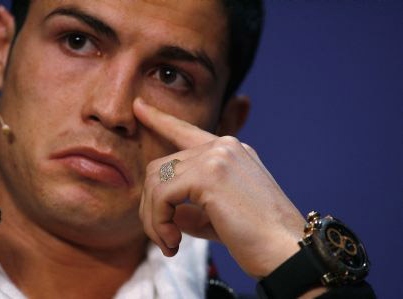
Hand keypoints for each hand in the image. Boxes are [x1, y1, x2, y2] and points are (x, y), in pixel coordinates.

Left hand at [133, 98, 305, 277]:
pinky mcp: (210, 174)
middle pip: (161, 166)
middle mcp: (223, 146)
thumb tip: (163, 210)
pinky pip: (161, 195)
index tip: (139, 107)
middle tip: (163, 238)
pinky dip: (158, 222)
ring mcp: (217, 156)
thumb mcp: (217, 216)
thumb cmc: (257, 239)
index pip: (185, 131)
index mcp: (229, 152)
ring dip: (153, 218)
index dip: (160, 119)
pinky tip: (173, 244)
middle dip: (151, 206)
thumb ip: (190, 206)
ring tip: (169, 244)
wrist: (288, 252)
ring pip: (156, 181)